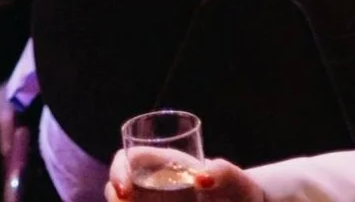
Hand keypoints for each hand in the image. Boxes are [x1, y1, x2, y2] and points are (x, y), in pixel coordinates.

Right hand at [106, 148, 264, 201]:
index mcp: (166, 165)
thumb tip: (201, 178)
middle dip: (114, 197)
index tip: (125, 189)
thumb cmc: (240, 194)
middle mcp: (154, 187)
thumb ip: (225, 174)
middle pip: (117, 187)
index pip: (129, 158)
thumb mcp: (238, 182)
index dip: (119, 169)